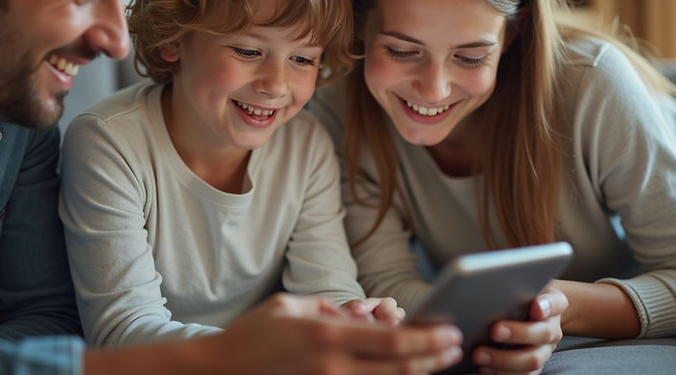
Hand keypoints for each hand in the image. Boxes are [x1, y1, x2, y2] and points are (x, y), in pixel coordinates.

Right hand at [205, 293, 461, 374]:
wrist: (219, 372)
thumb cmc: (253, 335)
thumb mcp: (290, 307)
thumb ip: (329, 310)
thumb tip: (362, 315)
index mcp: (326, 336)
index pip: (391, 339)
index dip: (427, 338)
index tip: (449, 331)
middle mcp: (331, 367)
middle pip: (397, 367)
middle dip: (433, 357)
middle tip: (456, 347)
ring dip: (416, 373)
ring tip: (437, 362)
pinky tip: (401, 374)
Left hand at [470, 285, 567, 374]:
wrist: (533, 312)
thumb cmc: (522, 294)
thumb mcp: (524, 283)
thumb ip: (518, 282)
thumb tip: (496, 284)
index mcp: (553, 304)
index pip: (556, 302)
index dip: (548, 306)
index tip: (536, 306)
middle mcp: (553, 328)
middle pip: (543, 334)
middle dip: (518, 333)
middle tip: (494, 331)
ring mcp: (544, 350)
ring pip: (532, 360)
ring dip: (504, 360)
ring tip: (479, 354)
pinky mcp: (533, 366)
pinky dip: (503, 374)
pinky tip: (484, 368)